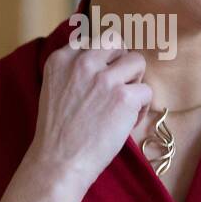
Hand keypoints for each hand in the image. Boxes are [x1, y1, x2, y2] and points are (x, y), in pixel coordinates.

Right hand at [26, 28, 151, 195]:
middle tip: (117, 85)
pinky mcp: (124, 97)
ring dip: (135, 81)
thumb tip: (102, 60)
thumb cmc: (58, 133)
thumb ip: (73, 70)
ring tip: (124, 104)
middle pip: (116, 40)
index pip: (91, 39)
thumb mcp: (54, 89)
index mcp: (61, 59)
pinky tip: (127, 122)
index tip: (101, 74)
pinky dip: (141, 109)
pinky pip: (146, 91)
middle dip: (121, 60)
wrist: (58, 162)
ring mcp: (104, 78)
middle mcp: (82, 62)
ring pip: (137, 60)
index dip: (102, 57)